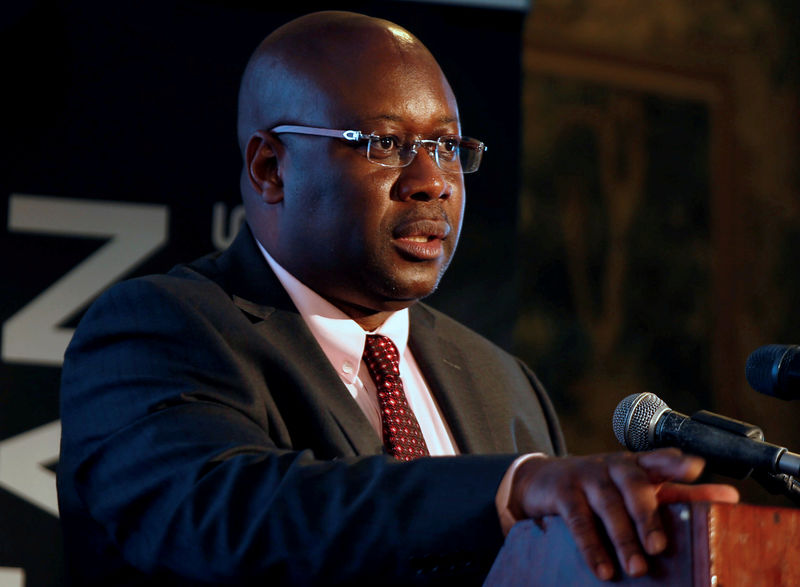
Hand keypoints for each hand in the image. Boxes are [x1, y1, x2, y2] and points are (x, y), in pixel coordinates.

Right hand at [508, 448, 738, 580]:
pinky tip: (603, 568)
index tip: (695, 469)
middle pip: (634, 486)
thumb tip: (730, 498)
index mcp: (637, 465)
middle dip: (647, 517)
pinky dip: (591, 546)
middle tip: (658, 547)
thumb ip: (680, 495)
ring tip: (636, 569)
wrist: (542, 480)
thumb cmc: (602, 488)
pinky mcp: (563, 491)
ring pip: (608, 505)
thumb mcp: (636, 489)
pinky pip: (578, 520)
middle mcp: (614, 466)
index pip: (659, 459)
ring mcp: (587, 476)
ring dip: (622, 538)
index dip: (675, 463)